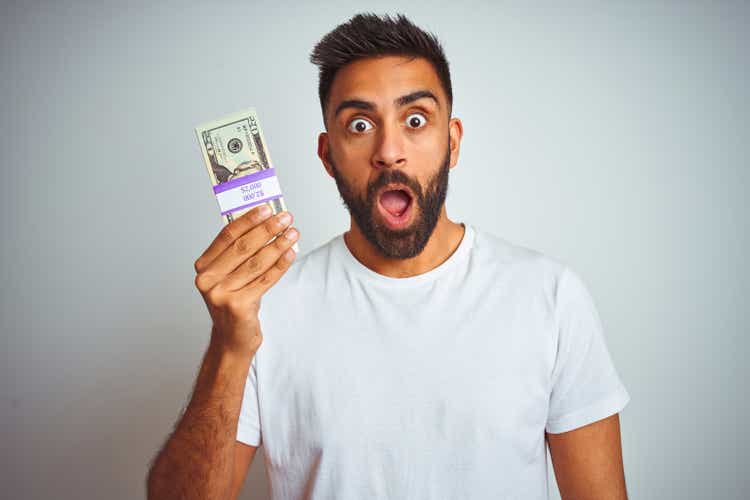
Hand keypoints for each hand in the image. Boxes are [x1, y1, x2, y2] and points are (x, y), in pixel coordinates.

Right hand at [193, 205, 298, 355]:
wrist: (233, 339)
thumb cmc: (235, 301)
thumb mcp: (231, 275)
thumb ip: (240, 252)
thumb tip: (265, 222)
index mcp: (204, 266)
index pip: (227, 235)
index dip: (248, 220)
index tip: (267, 208)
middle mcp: (207, 279)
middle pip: (243, 247)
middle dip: (267, 229)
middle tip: (286, 218)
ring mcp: (220, 294)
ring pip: (256, 263)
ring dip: (278, 245)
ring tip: (293, 233)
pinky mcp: (237, 306)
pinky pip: (264, 280)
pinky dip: (280, 265)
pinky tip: (291, 253)